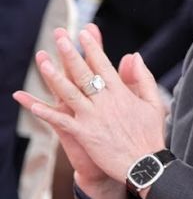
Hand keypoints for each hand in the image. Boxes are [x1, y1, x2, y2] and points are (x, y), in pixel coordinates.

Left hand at [14, 26, 166, 188]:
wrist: (146, 165)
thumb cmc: (152, 134)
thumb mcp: (154, 103)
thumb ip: (143, 78)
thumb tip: (134, 56)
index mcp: (122, 93)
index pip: (104, 65)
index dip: (93, 48)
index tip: (83, 33)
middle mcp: (106, 101)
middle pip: (85, 73)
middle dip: (71, 53)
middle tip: (59, 37)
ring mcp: (94, 117)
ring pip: (70, 92)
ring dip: (54, 76)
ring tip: (43, 61)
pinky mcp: (85, 134)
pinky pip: (61, 121)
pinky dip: (45, 112)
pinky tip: (32, 103)